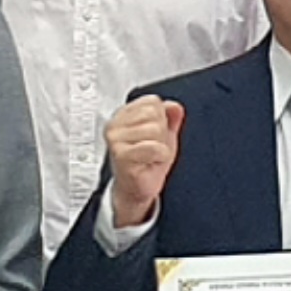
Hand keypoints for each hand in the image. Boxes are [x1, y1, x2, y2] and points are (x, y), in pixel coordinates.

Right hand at [104, 96, 185, 229]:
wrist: (137, 189)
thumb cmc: (147, 161)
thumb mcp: (164, 135)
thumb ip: (170, 117)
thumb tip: (175, 106)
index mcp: (123, 115)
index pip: (153, 102)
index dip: (162, 120)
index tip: (152, 136)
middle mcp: (115, 125)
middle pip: (154, 114)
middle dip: (161, 134)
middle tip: (151, 149)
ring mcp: (116, 140)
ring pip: (155, 129)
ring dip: (160, 147)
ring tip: (149, 157)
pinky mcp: (121, 155)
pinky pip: (153, 147)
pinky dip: (159, 157)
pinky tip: (149, 163)